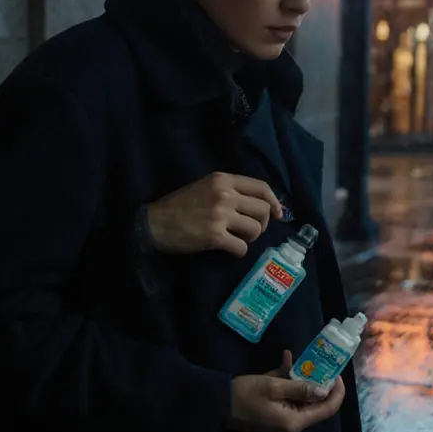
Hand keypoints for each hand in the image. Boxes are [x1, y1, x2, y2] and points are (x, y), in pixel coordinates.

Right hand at [146, 172, 283, 256]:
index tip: (278, 214)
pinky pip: (242, 247)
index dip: (274, 202)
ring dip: (250, 238)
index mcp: (223, 180)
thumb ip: (229, 190)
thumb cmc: (178, 205)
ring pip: (255, 229)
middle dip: (262, 224)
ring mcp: (221, 215)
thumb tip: (258, 203)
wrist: (155, 223)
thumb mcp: (204, 187)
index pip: (261, 187)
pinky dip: (239, 251)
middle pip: (263, 210)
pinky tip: (229, 249)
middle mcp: (225, 194)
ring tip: (237, 239)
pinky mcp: (215, 236)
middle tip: (251, 230)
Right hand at [226, 350, 345, 431]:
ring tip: (294, 360)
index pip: (326, 410)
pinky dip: (288, 387)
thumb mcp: (274, 386)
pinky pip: (288, 404)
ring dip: (299, 381)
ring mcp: (282, 428)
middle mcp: (291, 430)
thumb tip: (324, 391)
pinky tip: (283, 366)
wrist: (217, 404)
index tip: (337, 373)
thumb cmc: (245, 393)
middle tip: (315, 362)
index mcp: (294, 423)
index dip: (336, 392)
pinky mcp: (274, 423)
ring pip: (300, 402)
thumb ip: (301, 388)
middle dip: (315, 382)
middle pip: (313, 406)